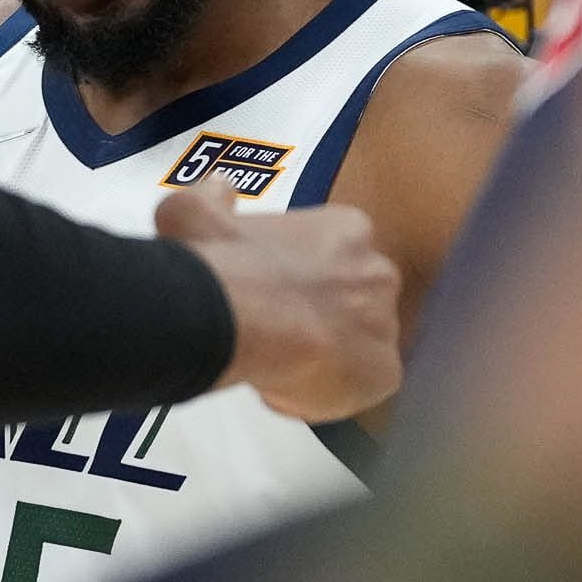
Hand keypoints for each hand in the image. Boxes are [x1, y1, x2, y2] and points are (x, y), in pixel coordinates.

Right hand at [156, 173, 402, 422]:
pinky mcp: (384, 373)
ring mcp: (385, 325)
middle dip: (323, 316)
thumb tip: (219, 189)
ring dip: (328, 355)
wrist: (239, 320)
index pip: (338, 254)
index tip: (274, 294)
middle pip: (356, 299)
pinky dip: (331, 393)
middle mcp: (378, 272)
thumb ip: (211, 196)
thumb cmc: (225, 265)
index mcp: (348, 230)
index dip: (304, 278)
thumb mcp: (195, 213)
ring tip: (283, 364)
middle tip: (279, 332)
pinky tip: (293, 386)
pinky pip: (362, 388)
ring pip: (361, 345)